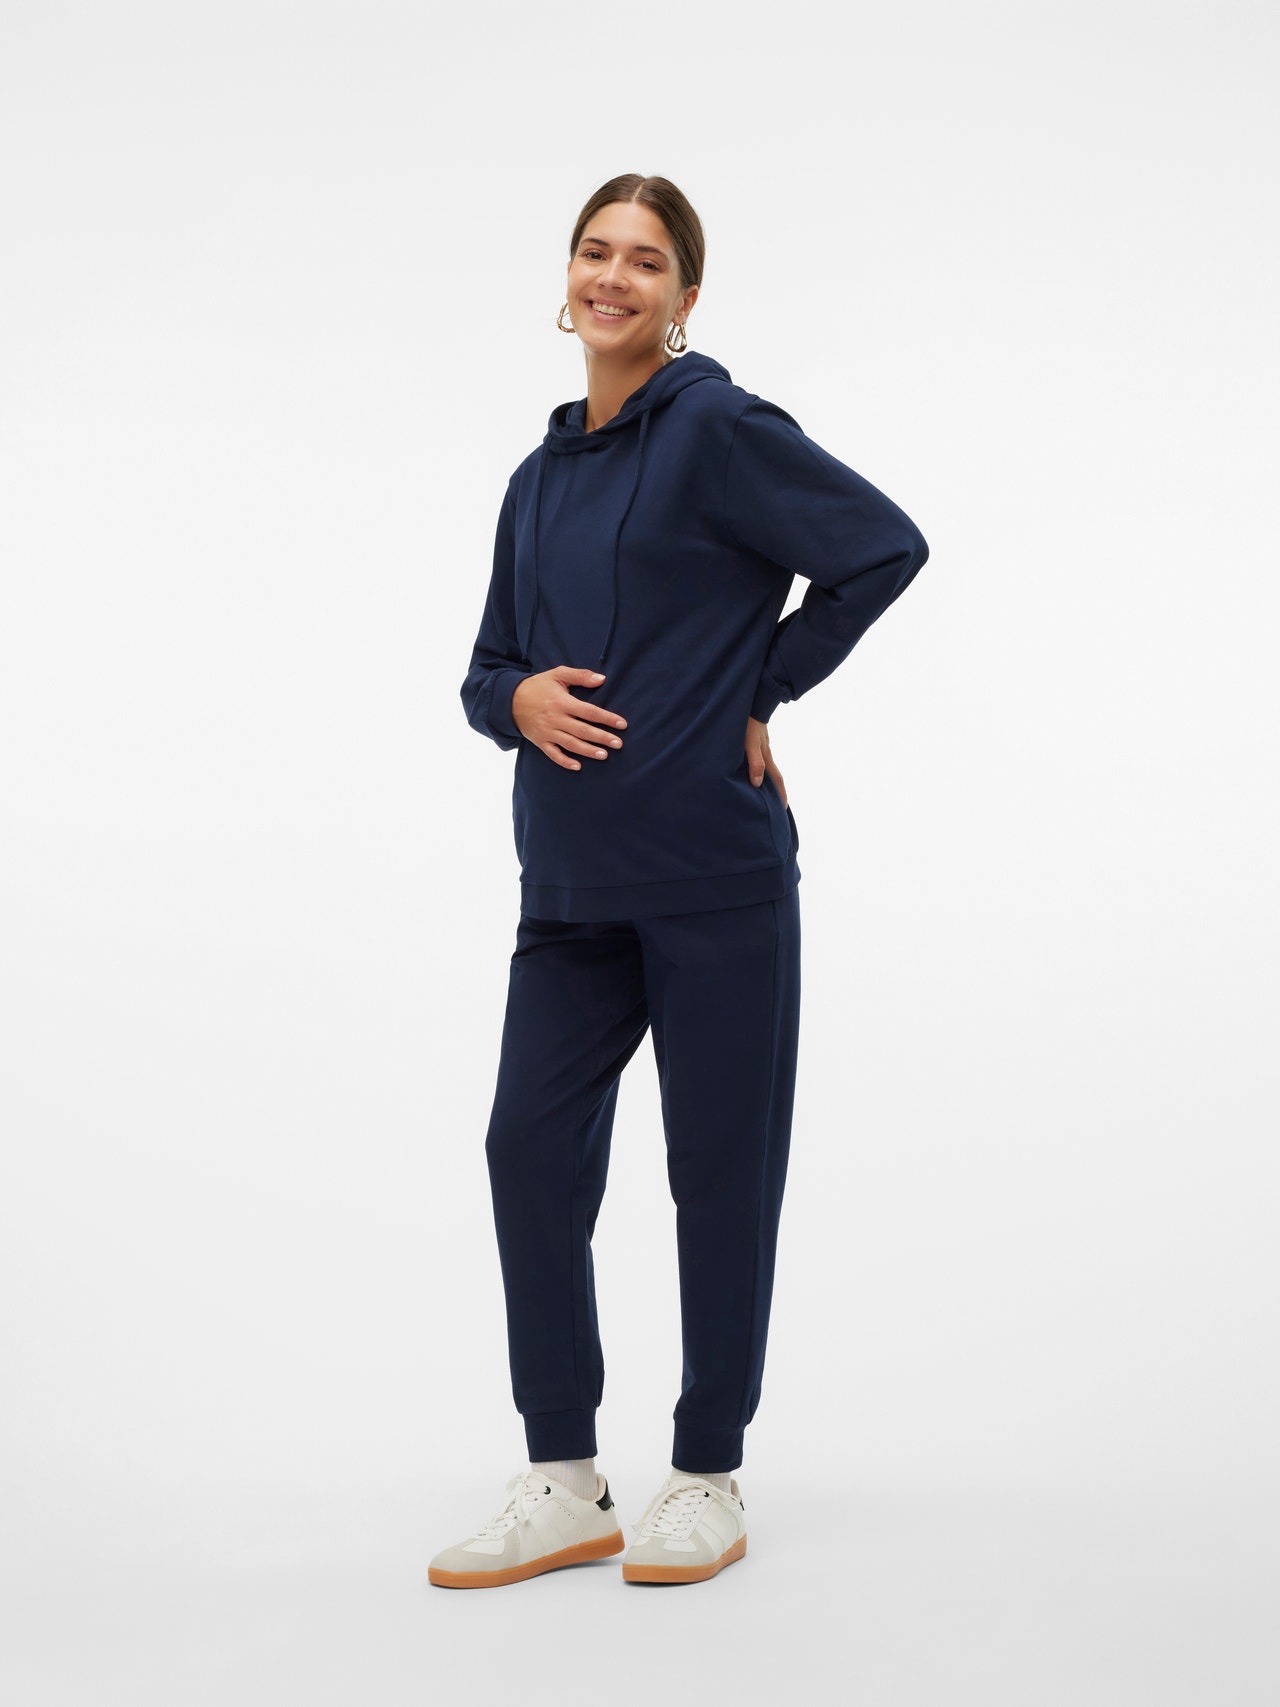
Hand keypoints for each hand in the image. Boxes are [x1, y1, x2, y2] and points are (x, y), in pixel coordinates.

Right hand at [512, 666, 627, 771]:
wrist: (510, 700)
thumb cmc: (538, 686)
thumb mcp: (558, 674)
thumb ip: (580, 675)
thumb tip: (602, 679)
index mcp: (562, 701)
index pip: (589, 711)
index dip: (607, 718)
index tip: (622, 724)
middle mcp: (555, 718)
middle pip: (582, 730)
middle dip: (602, 738)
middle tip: (619, 744)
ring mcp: (547, 732)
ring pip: (571, 744)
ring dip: (588, 751)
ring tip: (604, 756)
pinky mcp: (540, 742)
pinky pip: (553, 754)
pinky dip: (565, 762)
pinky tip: (578, 767)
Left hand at [746, 716, 786, 805]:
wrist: (752, 702)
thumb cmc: (748, 723)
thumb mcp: (750, 744)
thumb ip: (755, 763)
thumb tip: (758, 783)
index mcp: (766, 757)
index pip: (777, 780)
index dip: (780, 795)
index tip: (784, 808)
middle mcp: (766, 753)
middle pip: (774, 775)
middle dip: (777, 790)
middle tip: (779, 805)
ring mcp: (762, 746)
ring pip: (766, 767)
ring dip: (768, 779)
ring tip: (766, 791)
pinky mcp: (756, 740)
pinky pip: (760, 758)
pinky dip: (760, 768)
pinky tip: (755, 769)